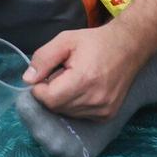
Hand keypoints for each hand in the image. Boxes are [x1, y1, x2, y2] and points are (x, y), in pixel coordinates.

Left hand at [22, 26, 153, 119]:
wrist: (129, 46)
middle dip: (51, 93)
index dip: (40, 88)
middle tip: (61, 74)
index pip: (49, 99)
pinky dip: (75, 105)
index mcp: (83, 80)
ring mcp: (103, 110)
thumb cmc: (95, 41)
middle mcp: (95, 99)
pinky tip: (84, 88)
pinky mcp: (108, 114)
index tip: (45, 75)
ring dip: (63, 99)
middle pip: (57, 107)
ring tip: (74, 80)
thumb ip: (43, 59)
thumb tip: (28, 79)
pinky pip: (81, 115)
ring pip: (68, 113)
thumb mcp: (65, 40)